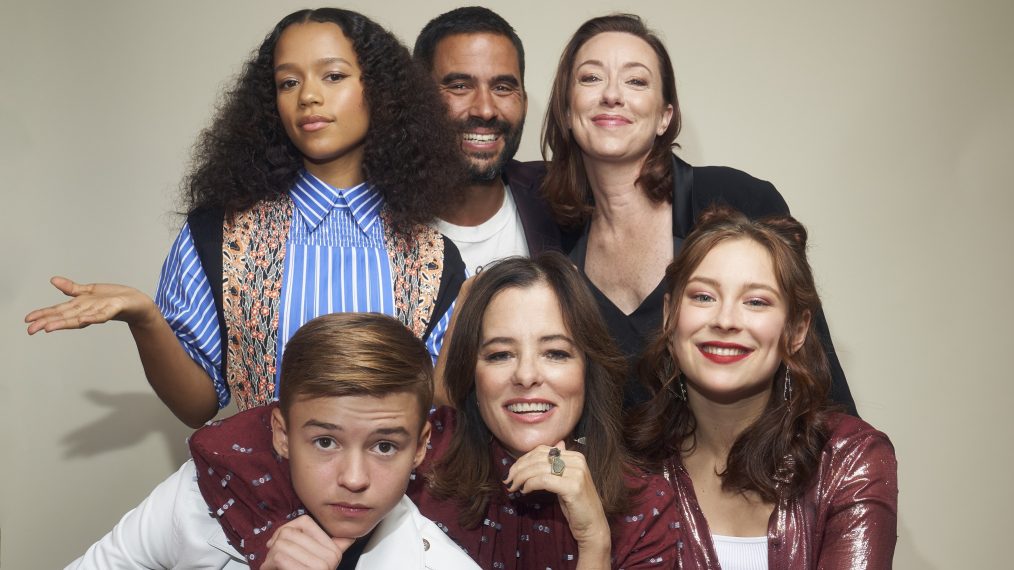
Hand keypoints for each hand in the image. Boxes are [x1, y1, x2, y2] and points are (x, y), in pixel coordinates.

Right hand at [25, 276, 158, 333]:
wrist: (136, 303)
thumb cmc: (113, 298)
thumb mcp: (89, 291)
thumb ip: (71, 288)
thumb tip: (53, 280)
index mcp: (80, 306)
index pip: (58, 310)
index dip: (42, 314)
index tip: (27, 320)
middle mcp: (87, 311)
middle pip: (64, 317)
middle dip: (47, 322)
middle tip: (31, 330)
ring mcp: (99, 311)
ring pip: (79, 318)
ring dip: (64, 323)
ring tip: (49, 327)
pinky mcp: (113, 309)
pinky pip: (101, 315)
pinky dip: (92, 318)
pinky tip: (83, 319)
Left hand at [262, 515, 355, 569]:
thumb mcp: (322, 565)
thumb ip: (335, 549)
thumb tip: (348, 538)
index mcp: (333, 551)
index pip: (304, 522)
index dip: (286, 528)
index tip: (280, 540)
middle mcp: (329, 558)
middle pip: (290, 532)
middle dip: (275, 544)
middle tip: (273, 557)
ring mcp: (319, 567)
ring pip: (281, 545)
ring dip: (270, 556)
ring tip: (272, 565)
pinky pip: (279, 558)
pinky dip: (268, 564)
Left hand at [504, 441, 610, 548]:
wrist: (592, 525)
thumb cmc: (577, 505)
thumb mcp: (566, 480)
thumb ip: (560, 463)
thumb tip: (556, 444)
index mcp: (576, 456)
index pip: (543, 450)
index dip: (524, 459)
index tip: (512, 471)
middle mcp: (578, 460)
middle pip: (539, 458)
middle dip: (519, 468)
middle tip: (508, 480)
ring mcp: (577, 473)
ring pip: (539, 468)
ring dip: (521, 477)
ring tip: (514, 487)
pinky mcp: (573, 486)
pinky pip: (543, 480)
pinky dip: (530, 484)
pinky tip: (525, 491)